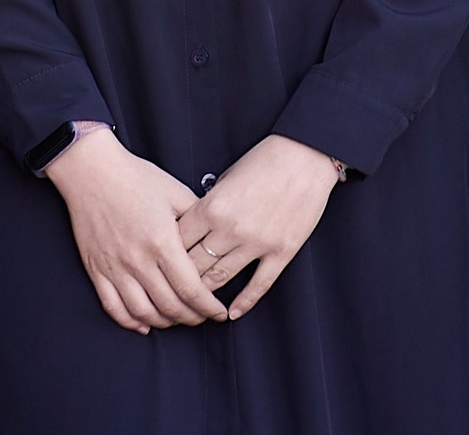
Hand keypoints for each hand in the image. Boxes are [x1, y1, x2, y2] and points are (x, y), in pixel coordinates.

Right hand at [42, 130, 231, 333]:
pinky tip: (144, 324)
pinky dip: (130, 322)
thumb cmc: (135, 178)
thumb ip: (197, 219)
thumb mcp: (175, 193)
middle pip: (170, 306)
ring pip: (143, 313)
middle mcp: (138, 261)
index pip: (191, 290)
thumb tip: (214, 237)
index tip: (219, 312)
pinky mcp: (97, 270)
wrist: (92, 171)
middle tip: (203, 317)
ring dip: (165, 322)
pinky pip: (113, 307)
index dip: (208, 307)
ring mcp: (115, 268)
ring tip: (178, 318)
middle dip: (192, 318)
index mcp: (162, 243)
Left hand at [180, 135, 339, 319]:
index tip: (161, 263)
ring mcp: (257, 243)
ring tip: (197, 304)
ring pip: (220, 278)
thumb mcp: (227, 176)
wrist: (306, 155)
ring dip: (205, 293)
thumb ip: (209, 203)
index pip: (178, 241)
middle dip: (180, 278)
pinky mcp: (281, 251)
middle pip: (194, 264)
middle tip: (172, 289)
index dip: (166, 254)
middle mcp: (230, 229)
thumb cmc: (265, 160)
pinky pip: (259, 284)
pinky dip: (244, 302)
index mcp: (212, 206)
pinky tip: (232, 313)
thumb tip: (194, 225)